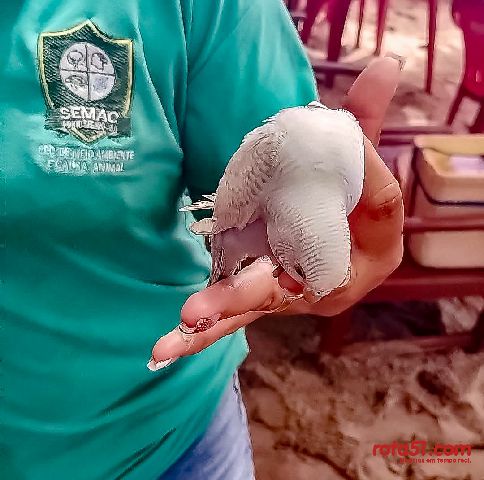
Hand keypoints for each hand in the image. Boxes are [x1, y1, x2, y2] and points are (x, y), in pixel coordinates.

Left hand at [149, 55, 403, 368]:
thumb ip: (367, 121)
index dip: (299, 250)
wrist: (340, 224)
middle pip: (278, 296)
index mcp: (361, 260)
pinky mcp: (258, 291)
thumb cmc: (355, 196)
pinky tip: (163, 349)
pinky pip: (230, 314)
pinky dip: (201, 331)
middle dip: (235, 300)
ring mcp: (286, 295)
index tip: (282, 240)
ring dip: (207, 327)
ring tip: (164, 347)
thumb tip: (384, 66)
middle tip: (192, 311)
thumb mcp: (364, 160)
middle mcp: (322, 289)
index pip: (325, 259)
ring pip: (246, 315)